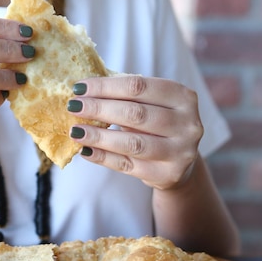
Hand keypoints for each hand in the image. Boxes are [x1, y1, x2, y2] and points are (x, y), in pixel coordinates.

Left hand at [68, 74, 203, 189]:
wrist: (180, 164)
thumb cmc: (158, 126)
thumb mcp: (152, 105)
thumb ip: (126, 97)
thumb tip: (84, 91)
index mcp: (183, 97)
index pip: (139, 86)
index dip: (106, 86)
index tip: (79, 87)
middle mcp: (187, 124)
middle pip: (136, 113)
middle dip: (100, 109)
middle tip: (74, 106)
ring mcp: (180, 152)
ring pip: (132, 142)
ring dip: (99, 136)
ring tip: (76, 131)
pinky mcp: (167, 175)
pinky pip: (127, 165)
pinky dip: (103, 157)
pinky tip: (85, 150)